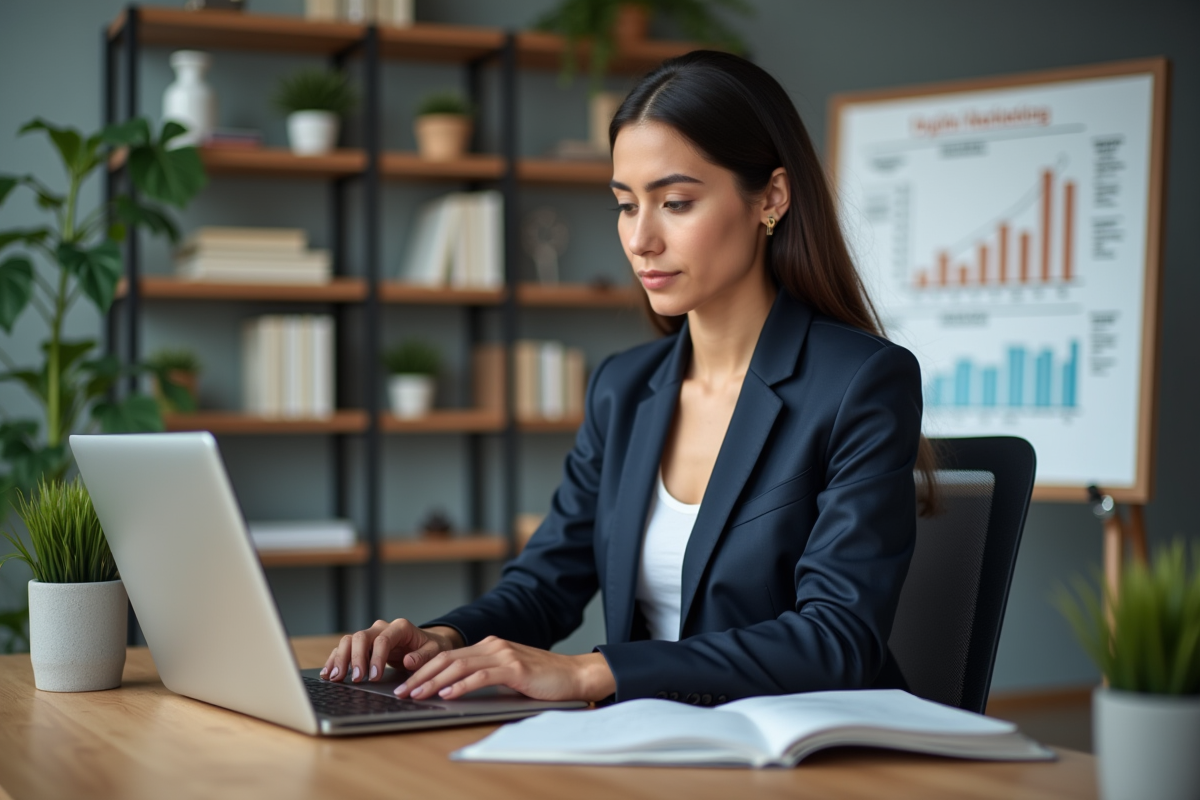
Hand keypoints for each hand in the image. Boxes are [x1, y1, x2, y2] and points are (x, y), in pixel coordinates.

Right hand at [320, 619, 462, 683]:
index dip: (377, 658)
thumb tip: (408, 661)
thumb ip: (423, 656)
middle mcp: (382, 627)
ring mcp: (370, 635)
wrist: (426, 643)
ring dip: (340, 658)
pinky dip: (335, 659)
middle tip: (355, 679)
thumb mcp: (434, 651)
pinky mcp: (363, 645)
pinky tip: (328, 673)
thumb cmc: (430, 647)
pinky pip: (345, 649)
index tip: (374, 677)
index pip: (383, 639)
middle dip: (356, 658)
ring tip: (335, 677)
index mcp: (400, 627)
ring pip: (349, 641)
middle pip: (361, 637)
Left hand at [394, 635, 615, 702]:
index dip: (424, 669)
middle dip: (421, 675)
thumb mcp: (508, 674)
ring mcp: (504, 654)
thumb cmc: (543, 680)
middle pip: (447, 658)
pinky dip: (461, 685)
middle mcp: (493, 646)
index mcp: (489, 646)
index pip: (448, 656)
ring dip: (434, 681)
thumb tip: (453, 689)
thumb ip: (485, 675)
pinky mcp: (515, 667)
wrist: (575, 675)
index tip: (406, 684)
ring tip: (416, 694)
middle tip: (401, 691)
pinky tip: (448, 694)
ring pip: (459, 666)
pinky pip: (481, 676)